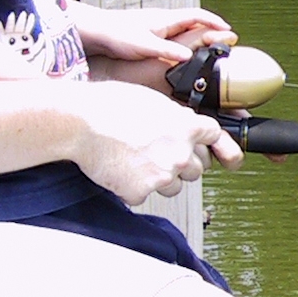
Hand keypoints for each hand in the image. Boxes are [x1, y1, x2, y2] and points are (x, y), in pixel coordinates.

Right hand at [67, 80, 242, 203]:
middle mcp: (181, 153)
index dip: (212, 144)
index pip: (216, 137)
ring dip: (160, 178)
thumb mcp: (154, 100)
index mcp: (188, 127)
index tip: (217, 152)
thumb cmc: (110, 105)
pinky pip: (144, 195)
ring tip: (135, 160)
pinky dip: (133, 187)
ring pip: (174, 186)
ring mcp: (163, 175)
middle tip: (157, 152)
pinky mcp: (141, 191)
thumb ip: (177, 117)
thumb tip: (185, 125)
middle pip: (197, 168)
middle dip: (182, 163)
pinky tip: (120, 170)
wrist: (80, 122)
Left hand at [73, 3, 237, 63]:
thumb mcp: (143, 45)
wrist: (94, 31)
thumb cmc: (115, 35)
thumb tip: (189, 58)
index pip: (197, 16)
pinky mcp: (147, 33)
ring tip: (206, 49)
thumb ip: (167, 51)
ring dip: (196, 36)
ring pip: (182, 29)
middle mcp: (162, 20)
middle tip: (223, 42)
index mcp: (165, 19)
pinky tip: (180, 55)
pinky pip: (172, 36)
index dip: (215, 22)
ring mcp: (154, 26)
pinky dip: (183, 42)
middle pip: (193, 22)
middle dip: (210, 30)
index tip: (229, 31)